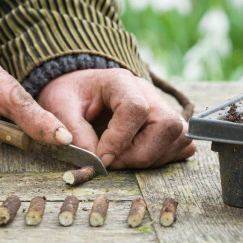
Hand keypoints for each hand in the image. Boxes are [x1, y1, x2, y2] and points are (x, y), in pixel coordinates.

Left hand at [37, 69, 195, 168]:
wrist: (80, 90)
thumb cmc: (71, 95)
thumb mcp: (60, 105)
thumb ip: (72, 128)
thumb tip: (92, 158)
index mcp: (121, 82)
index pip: (134, 108)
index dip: (119, 139)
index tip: (100, 158)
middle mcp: (149, 93)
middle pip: (166, 125)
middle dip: (139, 154)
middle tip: (111, 161)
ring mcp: (162, 109)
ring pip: (178, 139)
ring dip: (149, 159)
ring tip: (120, 158)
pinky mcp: (168, 126)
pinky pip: (182, 146)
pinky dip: (162, 158)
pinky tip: (137, 156)